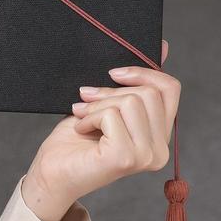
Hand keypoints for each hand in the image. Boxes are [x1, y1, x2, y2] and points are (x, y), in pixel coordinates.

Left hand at [23, 40, 180, 218]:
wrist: (51, 174)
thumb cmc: (76, 141)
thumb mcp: (107, 105)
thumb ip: (132, 85)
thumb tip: (162, 46)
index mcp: (159, 137)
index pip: (170, 89)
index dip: (144, 72)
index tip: (113, 73)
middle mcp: (159, 151)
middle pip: (148, 93)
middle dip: (110, 91)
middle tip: (85, 100)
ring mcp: (146, 156)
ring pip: (130, 102)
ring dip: (97, 105)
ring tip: (82, 117)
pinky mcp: (126, 158)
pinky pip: (112, 116)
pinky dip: (89, 116)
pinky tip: (80, 129)